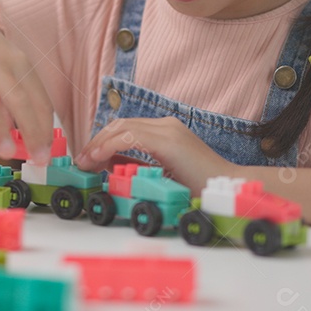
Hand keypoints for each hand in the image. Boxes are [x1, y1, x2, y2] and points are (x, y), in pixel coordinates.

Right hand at [0, 1, 54, 162]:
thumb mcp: (4, 62)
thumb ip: (13, 95)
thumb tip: (21, 132)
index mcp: (18, 61)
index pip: (39, 98)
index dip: (45, 127)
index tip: (48, 151)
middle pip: (19, 101)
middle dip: (32, 132)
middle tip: (38, 158)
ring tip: (7, 154)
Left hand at [75, 116, 234, 189]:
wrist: (228, 187)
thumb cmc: (199, 185)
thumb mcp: (162, 172)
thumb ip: (140, 165)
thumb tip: (111, 165)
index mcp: (165, 130)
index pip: (125, 127)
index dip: (103, 141)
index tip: (88, 158)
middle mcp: (166, 124)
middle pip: (120, 124)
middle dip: (97, 141)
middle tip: (82, 160)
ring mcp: (168, 130)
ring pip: (122, 127)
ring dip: (99, 144)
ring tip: (86, 161)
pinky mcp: (169, 141)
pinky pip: (130, 137)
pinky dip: (110, 146)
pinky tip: (99, 159)